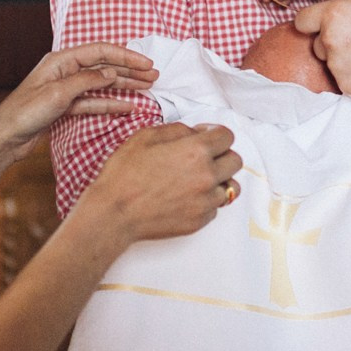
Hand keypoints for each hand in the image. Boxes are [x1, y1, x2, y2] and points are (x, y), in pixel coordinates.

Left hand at [0, 43, 158, 182]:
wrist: (4, 138)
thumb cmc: (24, 113)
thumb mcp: (58, 94)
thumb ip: (87, 81)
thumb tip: (112, 72)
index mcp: (60, 60)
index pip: (100, 52)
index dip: (125, 56)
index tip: (146, 63)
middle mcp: (65, 71)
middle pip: (104, 66)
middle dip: (130, 70)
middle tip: (154, 76)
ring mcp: (66, 89)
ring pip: (102, 85)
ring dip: (124, 86)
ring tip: (148, 89)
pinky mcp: (65, 107)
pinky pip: (94, 102)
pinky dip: (111, 104)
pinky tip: (129, 107)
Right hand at [75, 123, 240, 250]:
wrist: (114, 213)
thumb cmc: (125, 174)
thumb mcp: (145, 137)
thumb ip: (177, 130)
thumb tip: (197, 132)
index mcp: (196, 151)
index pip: (227, 136)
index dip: (215, 134)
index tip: (205, 137)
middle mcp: (207, 176)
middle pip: (235, 161)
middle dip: (222, 155)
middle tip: (203, 158)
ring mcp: (205, 201)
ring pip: (231, 187)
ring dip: (219, 180)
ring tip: (198, 180)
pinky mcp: (200, 220)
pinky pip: (215, 207)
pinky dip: (206, 201)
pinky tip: (186, 197)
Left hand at [292, 0, 350, 100]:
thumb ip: (349, 8)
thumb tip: (337, 15)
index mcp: (334, 15)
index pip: (302, 21)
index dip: (311, 22)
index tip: (319, 26)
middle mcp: (330, 41)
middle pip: (316, 44)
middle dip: (330, 43)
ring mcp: (337, 67)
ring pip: (330, 63)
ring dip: (343, 61)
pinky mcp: (347, 88)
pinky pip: (344, 80)